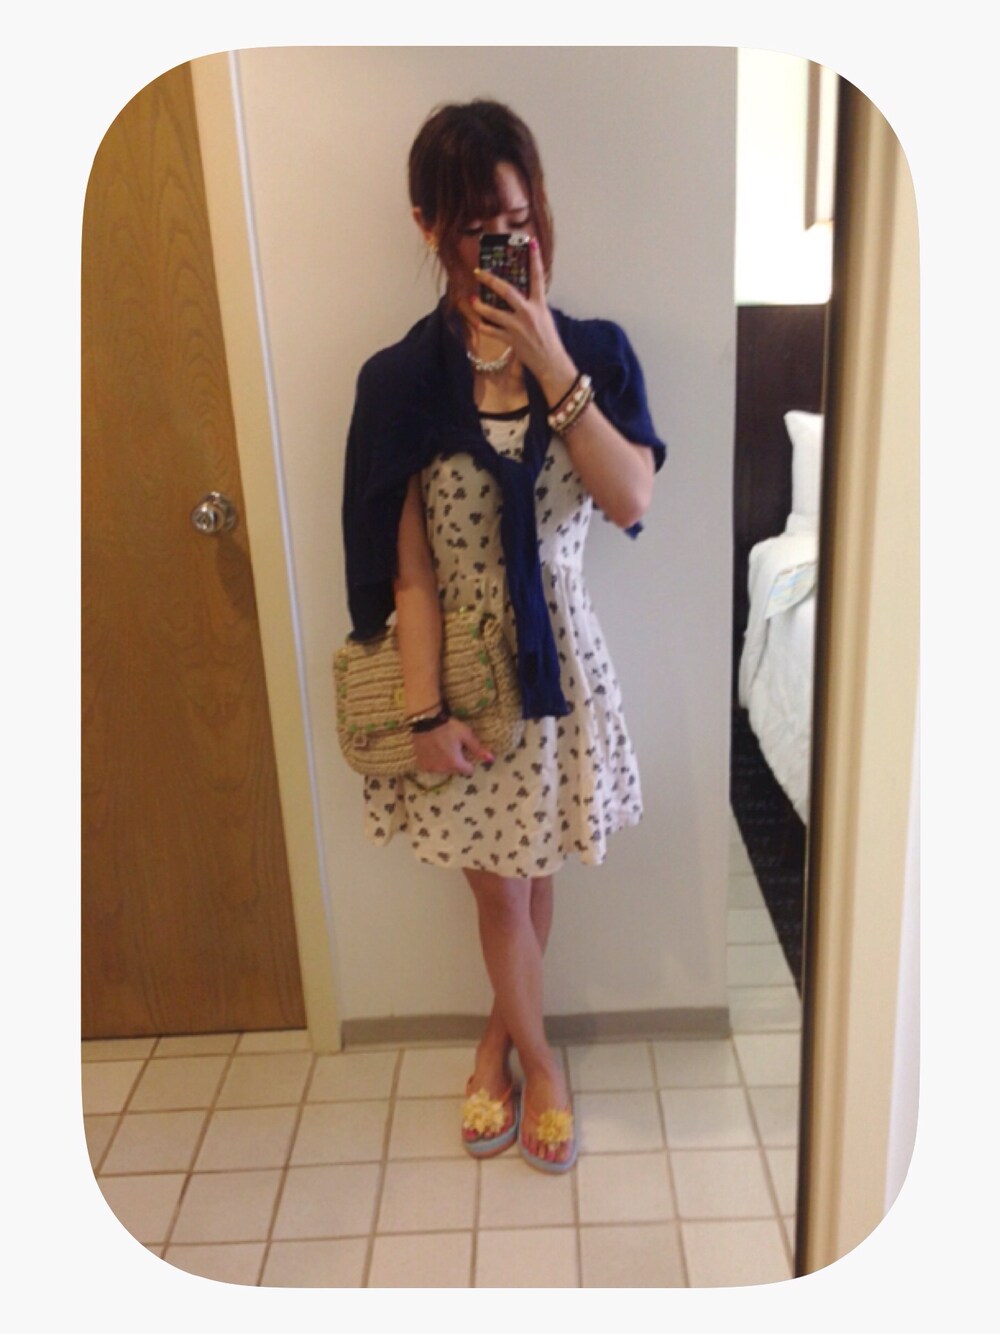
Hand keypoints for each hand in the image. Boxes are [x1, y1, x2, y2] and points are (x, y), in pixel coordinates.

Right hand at [413, 717, 494, 776]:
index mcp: (455, 763)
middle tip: (452, 746)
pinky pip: (431, 767)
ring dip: (444, 762)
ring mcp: (431, 768)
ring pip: (443, 769)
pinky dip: (433, 762)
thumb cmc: (448, 727)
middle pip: (455, 770)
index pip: (468, 770)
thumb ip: (477, 749)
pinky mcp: (421, 765)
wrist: (425, 721)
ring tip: (441, 747)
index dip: (468, 761)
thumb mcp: (466, 735)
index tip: (464, 751)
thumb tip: (491, 759)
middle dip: (456, 762)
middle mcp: (443, 769)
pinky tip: (432, 750)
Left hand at [471, 240, 576, 402]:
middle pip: (507, 291)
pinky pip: (491, 331)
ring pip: (494, 313)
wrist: (550, 362)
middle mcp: (528, 313)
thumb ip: (532, 304)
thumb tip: (519, 294)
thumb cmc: (548, 339)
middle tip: (478, 272)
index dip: (535, 259)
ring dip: (480, 306)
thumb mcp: (544, 317)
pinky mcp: (510, 340)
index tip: (530, 243)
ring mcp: (517, 327)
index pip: (537, 277)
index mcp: (539, 305)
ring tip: (472, 299)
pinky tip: (475, 321)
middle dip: (491, 280)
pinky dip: (482, 326)